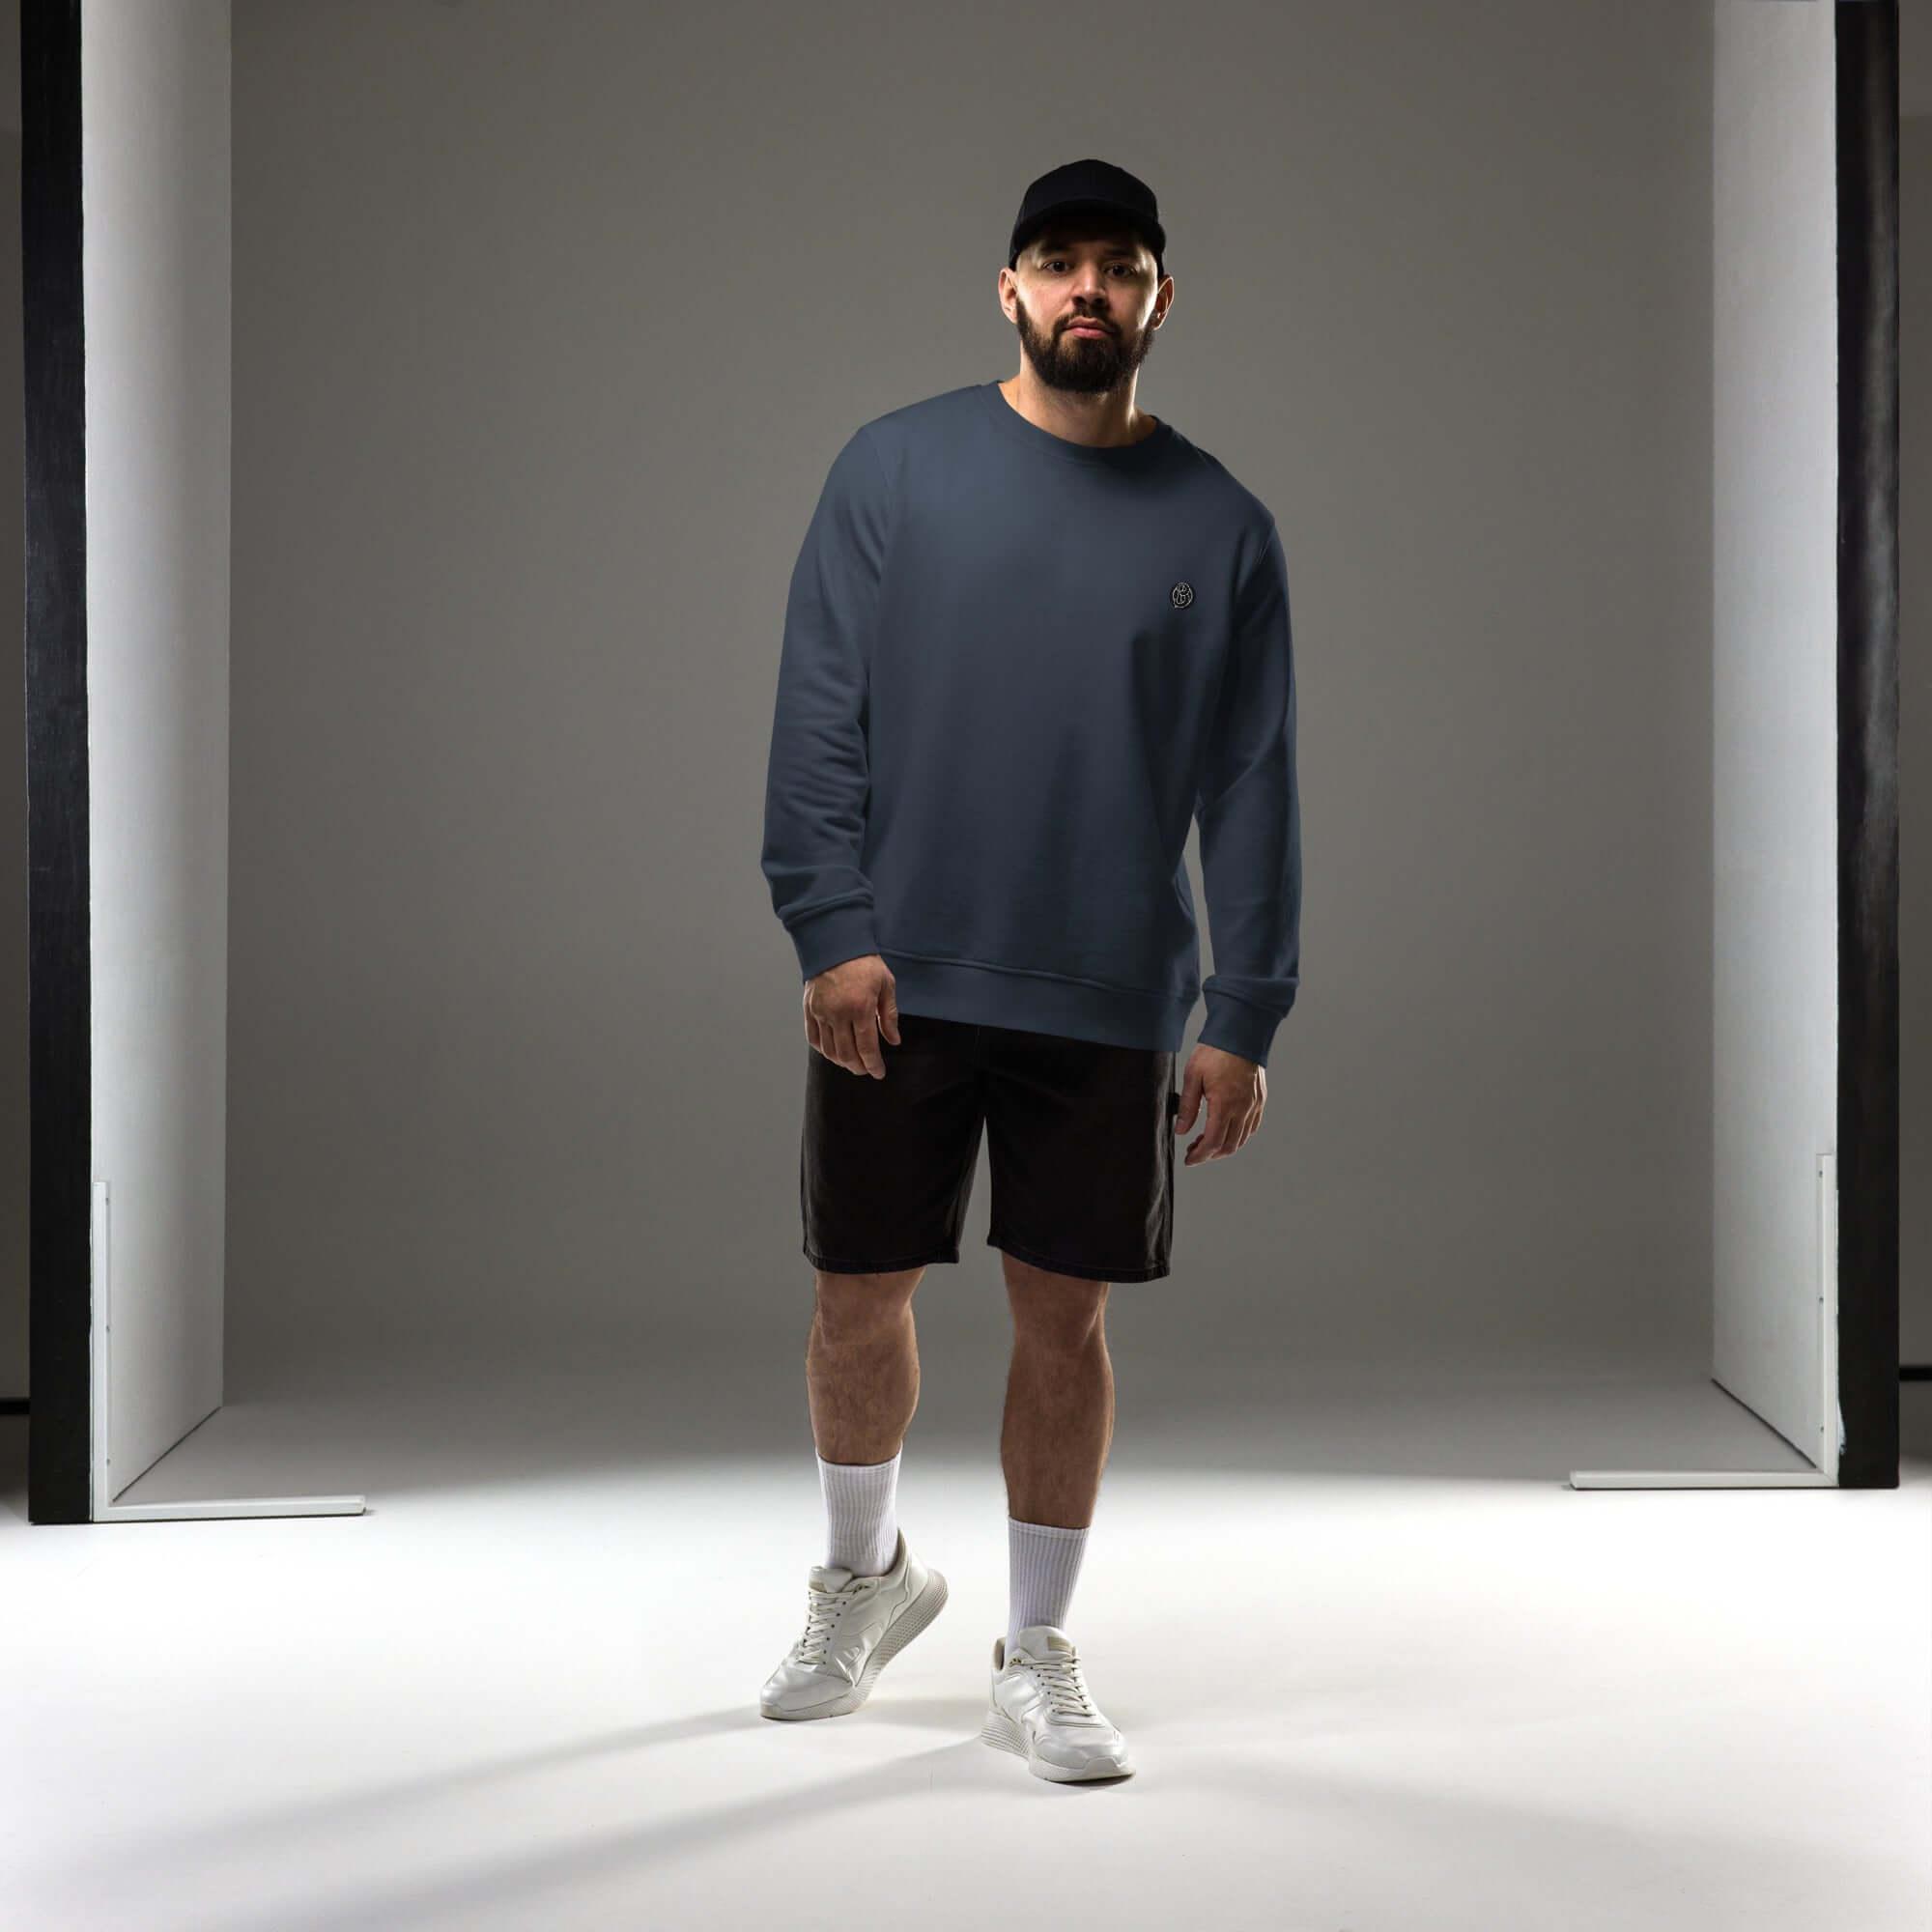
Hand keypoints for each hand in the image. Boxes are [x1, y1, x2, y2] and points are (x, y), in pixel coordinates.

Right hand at [804, 955, 900, 1076]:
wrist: (836, 942)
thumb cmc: (865, 963)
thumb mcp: (886, 985)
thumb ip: (889, 1015)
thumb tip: (893, 1040)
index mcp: (861, 1007)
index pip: (867, 1047)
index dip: (873, 1064)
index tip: (879, 1073)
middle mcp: (839, 1013)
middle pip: (847, 1054)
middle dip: (858, 1067)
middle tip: (866, 1070)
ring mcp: (821, 1012)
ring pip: (829, 1050)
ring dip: (841, 1062)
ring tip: (852, 1063)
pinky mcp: (809, 1008)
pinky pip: (813, 1037)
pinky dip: (823, 1050)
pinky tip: (833, 1052)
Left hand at [1175, 1043, 1264, 1162]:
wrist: (1240, 1033)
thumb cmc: (1214, 1051)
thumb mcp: (1192, 1076)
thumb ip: (1188, 1107)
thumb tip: (1182, 1131)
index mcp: (1224, 1104)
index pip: (1213, 1142)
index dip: (1200, 1156)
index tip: (1189, 1159)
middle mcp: (1243, 1108)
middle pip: (1228, 1145)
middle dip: (1210, 1154)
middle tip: (1194, 1151)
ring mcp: (1254, 1105)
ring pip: (1241, 1139)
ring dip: (1224, 1146)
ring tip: (1206, 1142)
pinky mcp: (1259, 1100)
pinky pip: (1252, 1127)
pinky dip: (1239, 1136)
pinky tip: (1226, 1131)